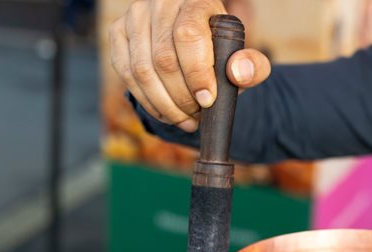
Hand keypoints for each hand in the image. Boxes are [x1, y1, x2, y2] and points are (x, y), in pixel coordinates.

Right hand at [109, 0, 270, 131]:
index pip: (188, 36)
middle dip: (182, 97)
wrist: (195, 47)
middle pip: (163, 59)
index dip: (196, 74)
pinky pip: (127, 74)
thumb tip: (237, 73)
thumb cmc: (221, 52)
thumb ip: (252, 66)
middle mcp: (161, 3)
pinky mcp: (119, 34)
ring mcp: (136, 16)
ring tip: (186, 120)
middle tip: (198, 115)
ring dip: (165, 105)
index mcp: (196, 1)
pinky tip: (166, 114)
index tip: (207, 100)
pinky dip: (148, 101)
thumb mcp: (243, 58)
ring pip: (142, 71)